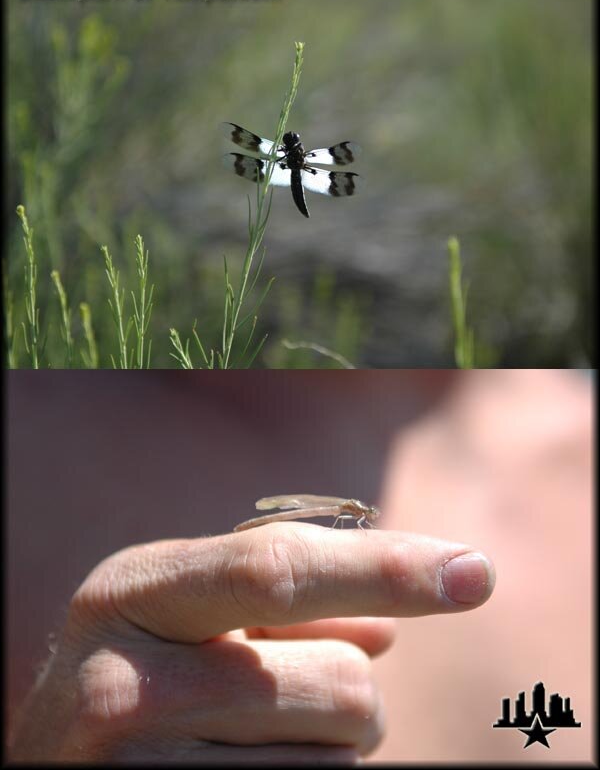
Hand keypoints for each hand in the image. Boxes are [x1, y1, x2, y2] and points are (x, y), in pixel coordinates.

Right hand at [9, 524, 494, 762]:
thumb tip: (390, 625)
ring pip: (339, 763)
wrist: (49, 767)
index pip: (280, 570)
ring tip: (248, 738)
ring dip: (324, 749)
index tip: (475, 572)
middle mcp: (123, 681)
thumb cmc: (135, 674)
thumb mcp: (186, 613)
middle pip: (341, 684)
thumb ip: (283, 601)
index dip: (386, 567)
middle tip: (288, 693)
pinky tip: (240, 769)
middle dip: (348, 693)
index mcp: (135, 588)